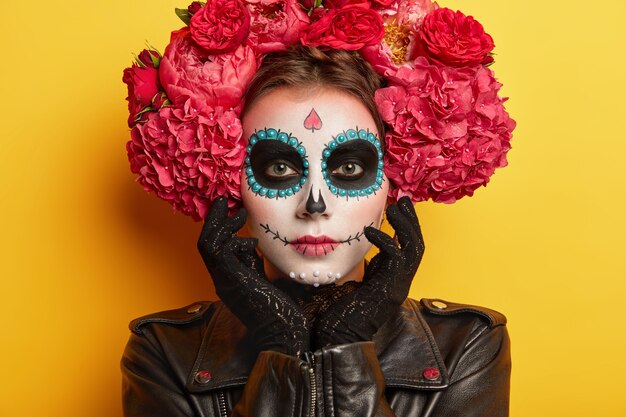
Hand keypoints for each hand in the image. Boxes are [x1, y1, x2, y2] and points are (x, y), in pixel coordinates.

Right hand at [197, 198, 308, 355]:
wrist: (282, 332)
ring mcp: (223, 282)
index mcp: (228, 280)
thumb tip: (248, 242)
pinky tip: (251, 242)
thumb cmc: (279, 309)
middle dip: (213, 220)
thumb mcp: (261, 278)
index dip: (218, 228)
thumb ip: (251, 262)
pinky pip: (219, 253)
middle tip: (223, 202)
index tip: (229, 211)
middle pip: (205, 243)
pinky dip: (233, 242)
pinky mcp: (231, 281)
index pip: (214, 249)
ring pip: (206, 245)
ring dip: (220, 225)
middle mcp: (221, 280)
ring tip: (239, 212)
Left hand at [314, 196, 424, 347]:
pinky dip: (386, 241)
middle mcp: (398, 282)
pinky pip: (397, 258)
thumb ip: (360, 265)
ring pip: (414, 249)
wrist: (336, 339)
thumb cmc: (338, 312)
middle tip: (404, 201)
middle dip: (412, 222)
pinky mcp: (390, 290)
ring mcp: (397, 287)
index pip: (406, 248)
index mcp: (391, 280)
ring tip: (394, 207)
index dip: (405, 227)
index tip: (398, 207)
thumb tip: (353, 245)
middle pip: (417, 246)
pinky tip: (370, 230)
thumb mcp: (353, 280)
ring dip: (406, 226)